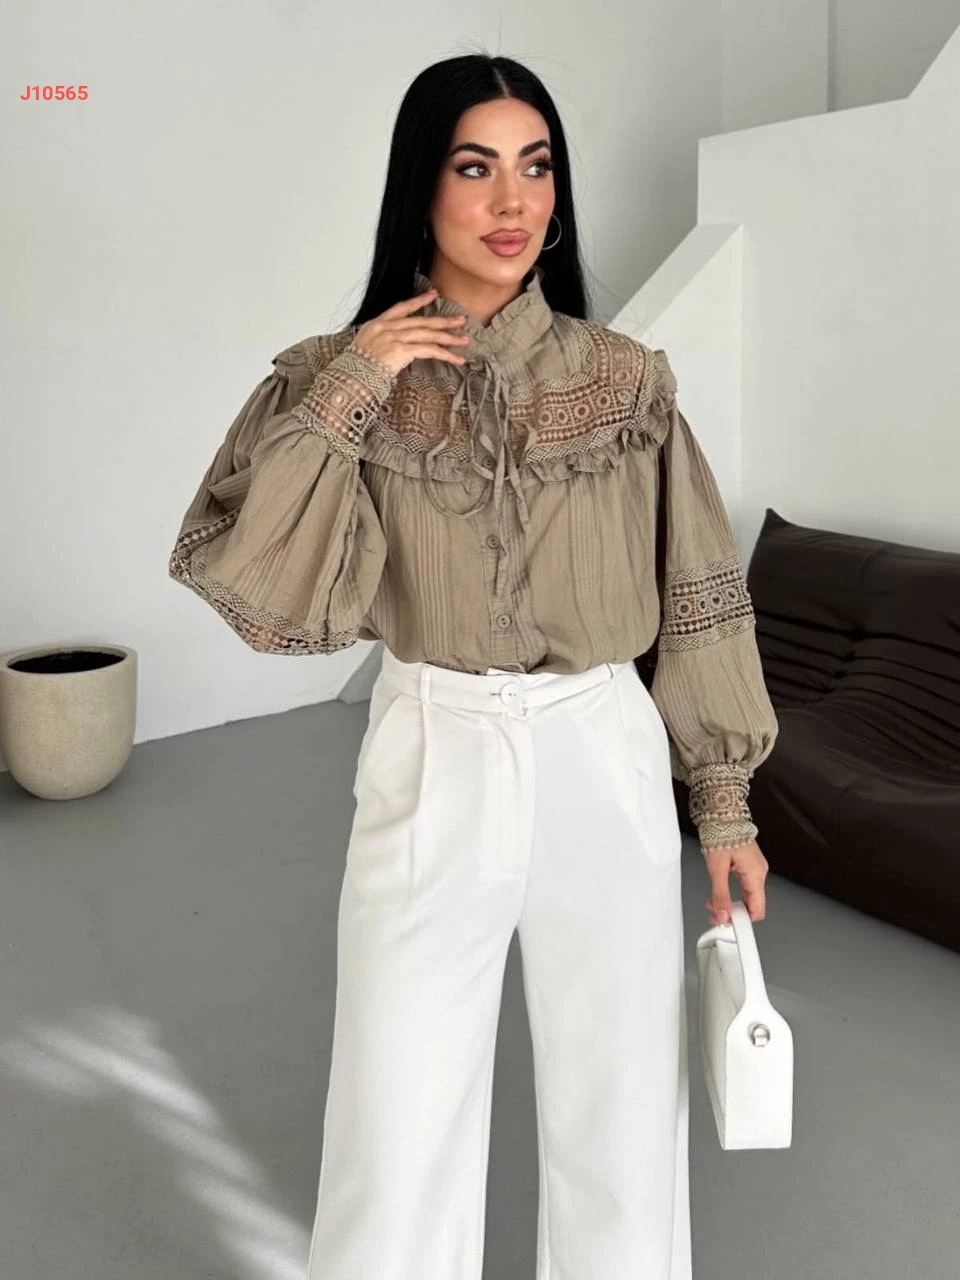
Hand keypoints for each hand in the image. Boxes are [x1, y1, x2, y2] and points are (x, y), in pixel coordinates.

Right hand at [352, 288, 469, 375]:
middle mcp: (387, 328)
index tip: (433, 294)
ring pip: (428, 335)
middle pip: (420, 321)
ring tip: (463, 340)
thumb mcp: (364, 350)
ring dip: (448, 338)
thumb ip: (380, 344)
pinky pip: (429, 350)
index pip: (401, 307)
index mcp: (377, 325)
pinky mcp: (401, 350)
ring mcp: (394, 338)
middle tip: (460, 320)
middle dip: (442, 321)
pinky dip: (444, 354)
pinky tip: (455, 358)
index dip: (418, 301)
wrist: (349, 377)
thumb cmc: (355, 369)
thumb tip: (394, 350)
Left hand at [703, 838, 767, 924]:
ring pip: (747, 896)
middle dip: (733, 912)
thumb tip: (722, 915)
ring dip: (730, 903)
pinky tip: (719, 892)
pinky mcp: (748, 864)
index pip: (757, 910)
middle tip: (715, 915)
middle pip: (752, 904)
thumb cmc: (721, 833)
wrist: (722, 814)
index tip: (727, 924)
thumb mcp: (717, 868)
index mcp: (756, 874)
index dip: (742, 921)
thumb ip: (720, 895)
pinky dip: (733, 893)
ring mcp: (755, 868)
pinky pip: (744, 886)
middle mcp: (759, 872)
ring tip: (713, 903)